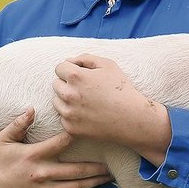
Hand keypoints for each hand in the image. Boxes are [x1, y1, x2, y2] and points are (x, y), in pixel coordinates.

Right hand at [0, 108, 111, 187]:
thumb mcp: (3, 140)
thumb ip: (18, 124)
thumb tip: (32, 109)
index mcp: (32, 156)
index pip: (59, 144)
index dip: (74, 135)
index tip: (90, 129)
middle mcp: (41, 174)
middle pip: (75, 170)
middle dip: (96, 167)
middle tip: (112, 163)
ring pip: (75, 186)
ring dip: (93, 182)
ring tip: (109, 177)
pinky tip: (91, 185)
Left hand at [53, 54, 167, 153]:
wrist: (132, 119)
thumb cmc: (121, 90)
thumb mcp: (108, 65)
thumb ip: (85, 58)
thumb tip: (68, 60)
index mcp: (76, 77)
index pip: (59, 68)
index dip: (71, 70)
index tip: (82, 76)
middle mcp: (69, 95)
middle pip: (56, 84)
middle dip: (67, 84)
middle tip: (86, 90)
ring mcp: (69, 113)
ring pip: (57, 102)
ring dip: (67, 100)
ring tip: (86, 102)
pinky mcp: (71, 129)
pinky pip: (64, 118)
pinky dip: (72, 116)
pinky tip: (88, 114)